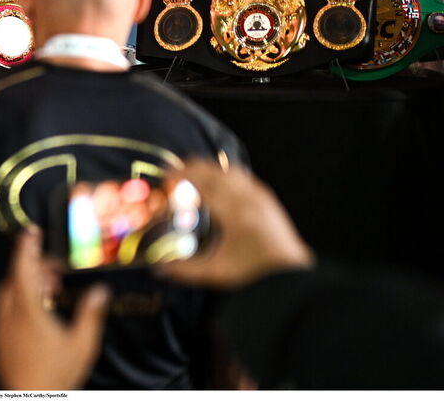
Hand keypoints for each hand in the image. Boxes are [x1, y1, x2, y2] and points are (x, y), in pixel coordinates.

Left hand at [0, 226, 109, 389]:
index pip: (23, 267)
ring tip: (51, 289)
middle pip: (18, 278)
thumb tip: (100, 292)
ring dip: (28, 284)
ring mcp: (1, 325)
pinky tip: (38, 309)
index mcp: (28, 309)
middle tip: (56, 268)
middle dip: (35, 267)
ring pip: (10, 292)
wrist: (30, 396)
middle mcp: (9, 313)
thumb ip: (91, 313)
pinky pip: (6, 308)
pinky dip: (20, 299)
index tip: (31, 230)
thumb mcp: (82, 343)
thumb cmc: (55, 373)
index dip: (27, 246)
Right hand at [157, 160, 313, 288]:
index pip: (203, 183)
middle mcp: (249, 199)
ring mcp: (260, 197)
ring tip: (191, 174)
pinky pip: (242, 177)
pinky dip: (224, 175)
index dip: (181, 176)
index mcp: (235, 214)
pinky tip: (216, 184)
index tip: (166, 179)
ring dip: (208, 169)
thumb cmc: (255, 275)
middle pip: (215, 172)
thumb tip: (157, 268)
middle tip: (173, 174)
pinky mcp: (267, 200)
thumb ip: (183, 269)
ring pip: (230, 171)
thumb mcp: (215, 272)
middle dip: (191, 168)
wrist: (290, 279)